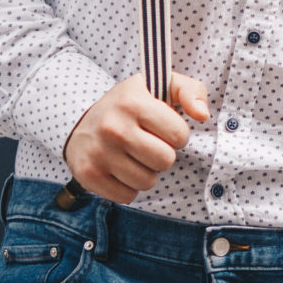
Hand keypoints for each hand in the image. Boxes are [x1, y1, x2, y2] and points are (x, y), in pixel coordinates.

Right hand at [61, 72, 209, 202]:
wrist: (80, 120)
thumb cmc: (131, 104)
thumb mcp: (161, 86)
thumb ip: (191, 91)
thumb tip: (202, 115)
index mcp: (132, 102)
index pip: (179, 135)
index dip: (176, 134)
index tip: (162, 128)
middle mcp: (112, 127)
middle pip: (165, 161)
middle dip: (162, 154)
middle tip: (148, 143)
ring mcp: (98, 152)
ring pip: (147, 182)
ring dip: (146, 172)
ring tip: (132, 155)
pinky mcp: (88, 175)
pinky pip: (127, 196)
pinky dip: (128, 186)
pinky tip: (119, 167)